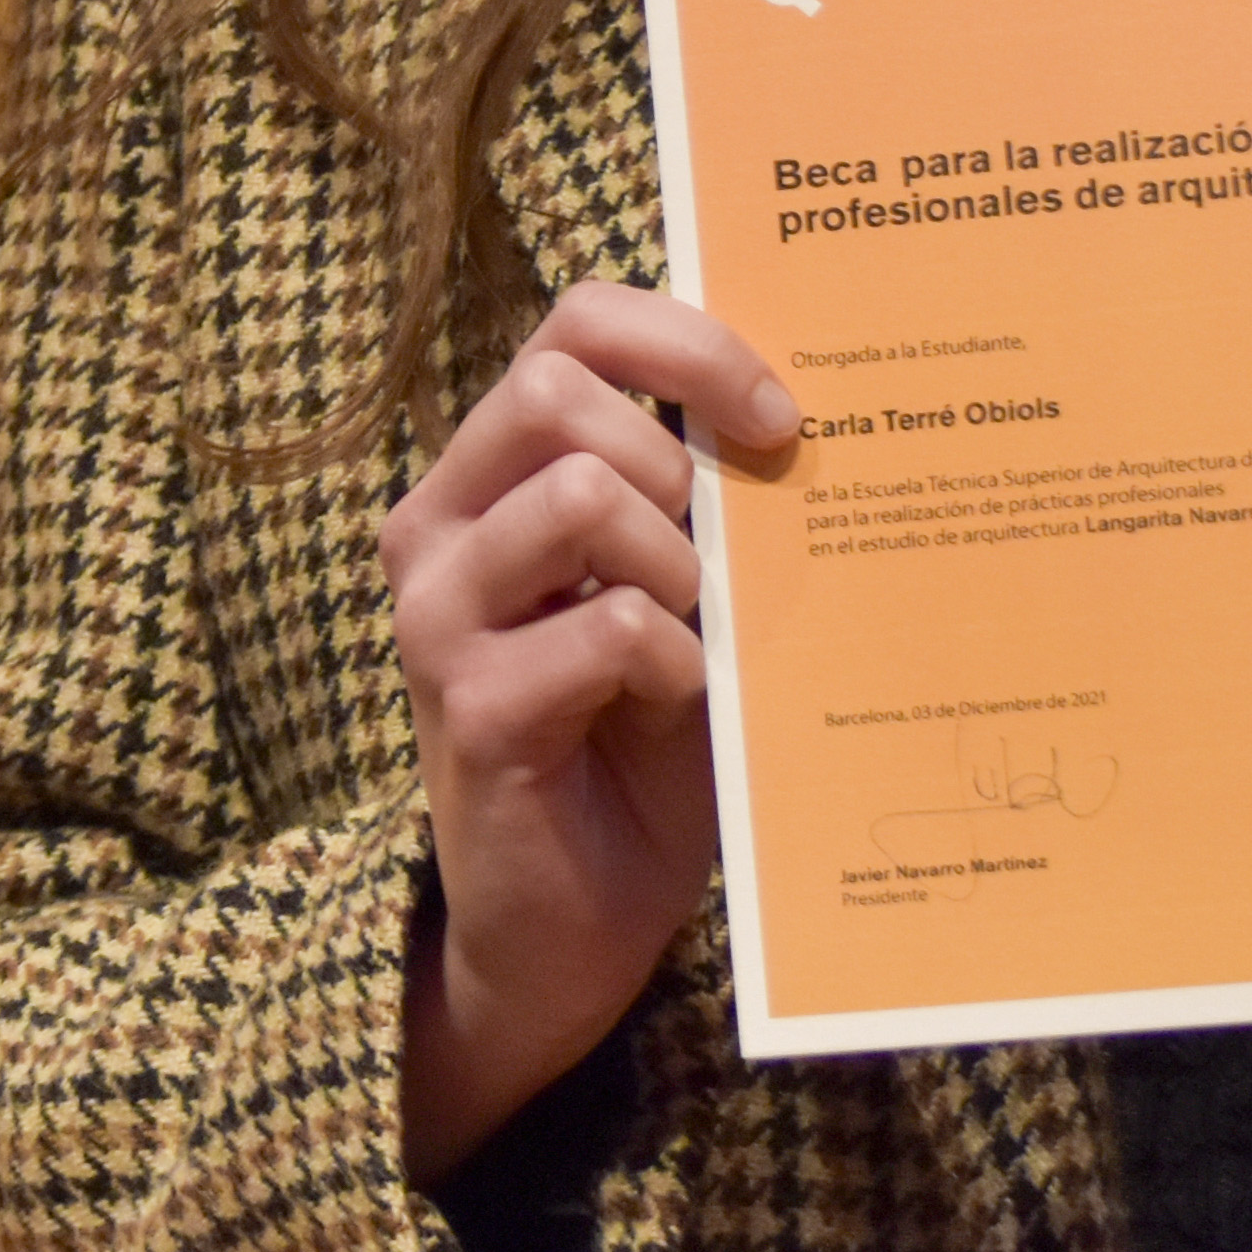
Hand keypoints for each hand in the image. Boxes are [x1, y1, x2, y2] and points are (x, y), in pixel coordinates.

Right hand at [382, 281, 799, 1180]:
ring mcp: (440, 615)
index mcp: (494, 473)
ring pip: (574, 492)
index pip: (574, 324)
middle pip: (555, 386)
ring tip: (700, 630)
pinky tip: (681, 700)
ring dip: (678, 560)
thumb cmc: (643, 744)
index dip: (688, 343)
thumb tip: (812, 407)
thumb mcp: (684, 594)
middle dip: (676, 453)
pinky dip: (674, 658)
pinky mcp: (469, 708)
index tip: (782, 415)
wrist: (574, 926)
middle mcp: (442, 525)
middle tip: (725, 547)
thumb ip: (708, 498)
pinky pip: (604, 626)